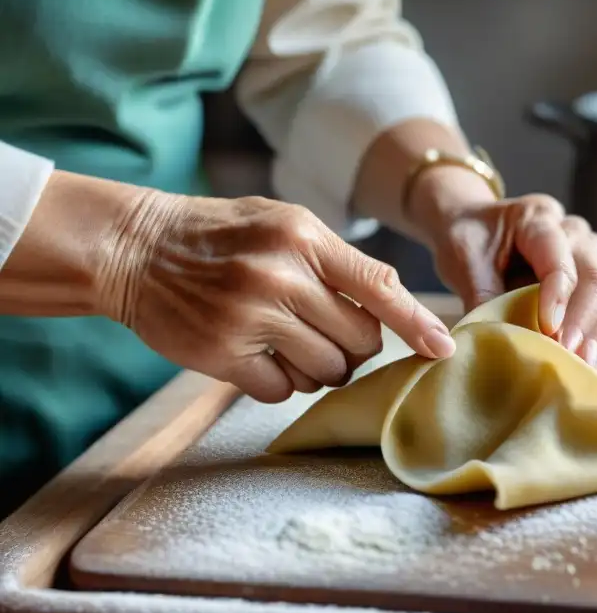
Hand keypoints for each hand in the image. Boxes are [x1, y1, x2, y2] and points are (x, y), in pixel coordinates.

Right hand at [98, 192, 455, 402]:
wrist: (136, 248)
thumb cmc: (221, 235)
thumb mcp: (283, 223)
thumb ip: (336, 260)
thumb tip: (392, 304)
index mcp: (304, 237)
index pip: (379, 285)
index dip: (416, 322)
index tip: (444, 349)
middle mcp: (282, 276)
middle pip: (361, 339)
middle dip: (357, 346)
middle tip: (330, 333)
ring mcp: (252, 316)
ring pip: (328, 370)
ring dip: (321, 366)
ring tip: (290, 341)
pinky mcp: (224, 354)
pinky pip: (283, 390)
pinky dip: (281, 381)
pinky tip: (259, 356)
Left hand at [428, 194, 596, 365]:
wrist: (475, 228)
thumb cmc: (469, 239)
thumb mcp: (464, 261)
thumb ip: (481, 296)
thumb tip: (494, 343)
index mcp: (536, 217)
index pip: (558, 255)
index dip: (557, 294)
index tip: (549, 329)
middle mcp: (571, 231)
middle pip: (594, 274)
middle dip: (584, 319)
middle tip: (568, 354)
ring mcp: (587, 253)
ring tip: (581, 362)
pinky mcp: (591, 279)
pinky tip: (583, 359)